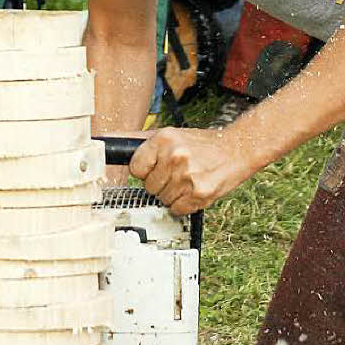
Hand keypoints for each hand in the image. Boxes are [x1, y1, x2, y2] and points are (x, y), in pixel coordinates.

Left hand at [128, 126, 254, 215]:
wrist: (236, 149)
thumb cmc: (202, 144)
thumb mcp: (171, 135)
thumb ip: (140, 141)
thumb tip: (108, 139)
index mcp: (164, 139)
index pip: (135, 168)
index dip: (145, 171)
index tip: (156, 168)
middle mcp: (175, 156)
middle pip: (149, 186)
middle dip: (160, 182)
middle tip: (176, 172)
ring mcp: (187, 176)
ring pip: (162, 199)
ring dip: (173, 193)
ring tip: (187, 179)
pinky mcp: (199, 193)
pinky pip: (177, 209)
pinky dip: (183, 204)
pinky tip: (193, 189)